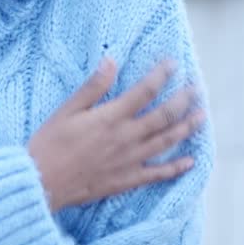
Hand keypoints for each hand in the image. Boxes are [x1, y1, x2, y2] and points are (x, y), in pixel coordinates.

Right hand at [28, 57, 203, 211]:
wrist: (40, 183)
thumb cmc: (49, 144)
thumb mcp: (67, 110)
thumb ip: (93, 86)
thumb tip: (112, 61)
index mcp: (111, 117)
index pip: (145, 91)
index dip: (162, 75)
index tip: (174, 64)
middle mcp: (126, 138)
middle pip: (164, 116)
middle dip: (184, 100)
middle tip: (198, 89)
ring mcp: (129, 160)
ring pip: (166, 142)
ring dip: (187, 128)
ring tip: (202, 116)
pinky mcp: (126, 180)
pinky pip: (157, 174)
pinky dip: (176, 168)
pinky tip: (190, 161)